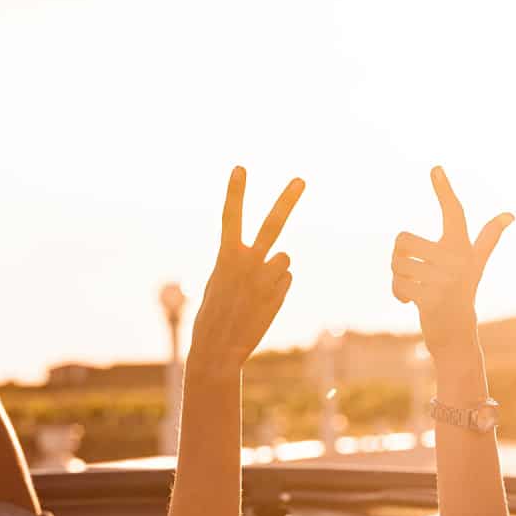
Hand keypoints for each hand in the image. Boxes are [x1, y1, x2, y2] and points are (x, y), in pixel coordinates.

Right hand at [189, 166, 303, 373]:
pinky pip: (285, 279)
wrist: (219, 348)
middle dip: (286, 200)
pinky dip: (277, 288)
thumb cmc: (213, 314)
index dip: (235, 192)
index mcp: (226, 256)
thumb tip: (280, 259)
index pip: (230, 217)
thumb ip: (242, 263)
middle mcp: (248, 263)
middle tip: (301, 179)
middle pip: (272, 225)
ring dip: (274, 270)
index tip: (240, 168)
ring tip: (255, 291)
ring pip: (283, 260)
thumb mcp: (219, 281)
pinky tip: (261, 302)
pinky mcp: (280, 292)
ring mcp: (266, 278)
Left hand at [391, 166, 512, 358]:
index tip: (435, 167)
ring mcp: (444, 280)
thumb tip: (510, 214)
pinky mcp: (430, 298)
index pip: (455, 212)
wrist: (456, 333)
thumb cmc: (463, 292)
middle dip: (399, 256)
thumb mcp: (476, 264)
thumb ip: (488, 238)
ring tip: (414, 286)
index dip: (445, 189)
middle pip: (403, 239)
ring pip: (396, 263)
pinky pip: (398, 284)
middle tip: (412, 269)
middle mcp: (456, 261)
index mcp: (462, 248)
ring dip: (398, 277)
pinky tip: (409, 301)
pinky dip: (398, 293)